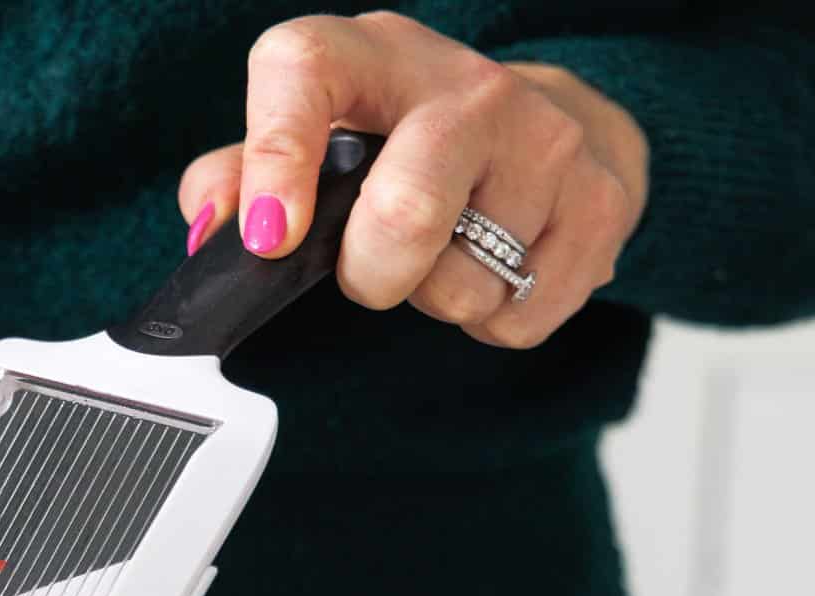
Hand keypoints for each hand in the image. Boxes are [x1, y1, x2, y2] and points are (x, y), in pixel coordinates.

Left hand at [179, 11, 648, 347]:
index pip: (306, 70)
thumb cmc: (399, 142)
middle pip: (405, 212)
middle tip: (370, 266)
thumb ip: (239, 182)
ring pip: (465, 284)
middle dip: (372, 276)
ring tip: (445, 253)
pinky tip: (496, 268)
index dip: (277, 155)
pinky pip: (520, 316)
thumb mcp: (312, 141)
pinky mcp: (601, 199)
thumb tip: (213, 230)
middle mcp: (464, 84)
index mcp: (370, 56)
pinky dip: (493, 319)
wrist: (544, 126)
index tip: (271, 235)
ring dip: (437, 298)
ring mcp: (546, 137)